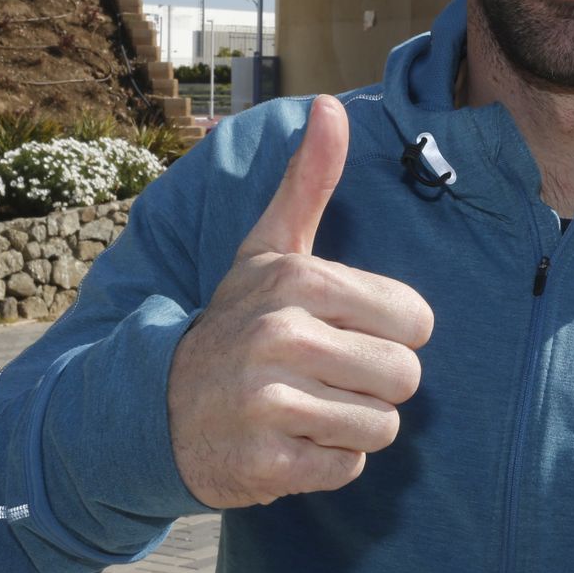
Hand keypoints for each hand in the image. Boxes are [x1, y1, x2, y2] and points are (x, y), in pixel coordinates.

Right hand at [167, 94, 434, 508]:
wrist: (157, 406)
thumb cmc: (237, 321)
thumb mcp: (269, 249)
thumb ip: (309, 181)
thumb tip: (332, 104)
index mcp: (297, 282)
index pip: (416, 321)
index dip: (392, 332)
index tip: (344, 330)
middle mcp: (281, 338)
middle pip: (405, 377)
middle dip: (376, 383)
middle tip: (325, 374)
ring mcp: (269, 404)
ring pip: (382, 426)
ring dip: (353, 424)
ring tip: (306, 405)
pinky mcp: (264, 464)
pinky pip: (349, 468)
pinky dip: (328, 462)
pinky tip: (290, 439)